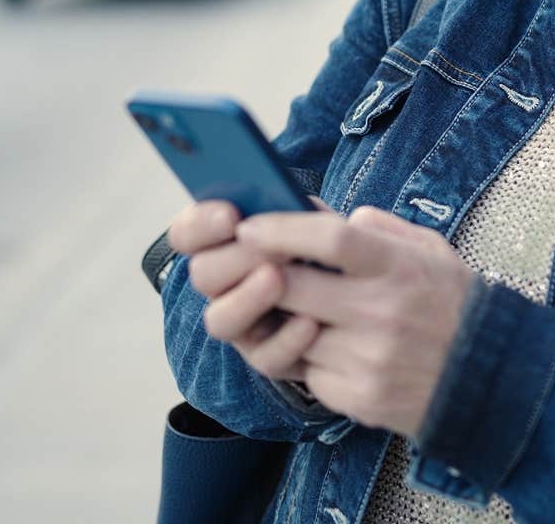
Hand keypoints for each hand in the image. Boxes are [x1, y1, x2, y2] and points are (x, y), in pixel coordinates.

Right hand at [166, 199, 322, 381]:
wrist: (366, 307)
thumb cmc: (339, 255)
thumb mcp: (323, 224)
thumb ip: (299, 211)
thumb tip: (286, 196)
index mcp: (227, 244)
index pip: (188, 233)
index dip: (199, 224)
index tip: (230, 215)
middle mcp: (226, 285)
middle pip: (202, 274)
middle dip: (232, 258)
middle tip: (264, 247)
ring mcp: (244, 325)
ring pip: (219, 321)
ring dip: (245, 298)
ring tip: (277, 278)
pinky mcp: (271, 358)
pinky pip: (266, 357)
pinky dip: (287, 339)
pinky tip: (310, 323)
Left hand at [235, 206, 476, 437]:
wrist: (492, 380)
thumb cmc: (454, 305)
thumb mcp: (429, 250)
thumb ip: (377, 228)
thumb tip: (320, 214)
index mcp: (400, 267)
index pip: (331, 238)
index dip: (282, 229)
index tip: (250, 225)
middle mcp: (383, 313)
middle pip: (292, 287)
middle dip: (258, 275)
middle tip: (242, 265)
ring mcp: (369, 360)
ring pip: (291, 333)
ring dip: (279, 317)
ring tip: (287, 305)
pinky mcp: (360, 397)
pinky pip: (308, 372)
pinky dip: (306, 356)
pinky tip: (325, 346)